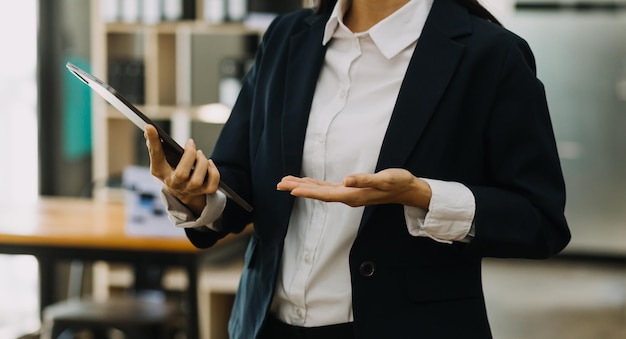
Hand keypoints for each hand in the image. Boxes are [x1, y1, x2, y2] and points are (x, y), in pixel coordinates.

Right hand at [144, 125, 219, 213]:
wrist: (181, 193)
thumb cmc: (171, 169)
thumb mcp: (161, 160)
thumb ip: (156, 146)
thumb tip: (149, 129)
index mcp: (160, 172)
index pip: (155, 155)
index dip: (153, 141)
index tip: (150, 126)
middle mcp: (173, 183)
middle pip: (181, 173)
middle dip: (189, 156)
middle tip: (191, 144)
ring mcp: (189, 190)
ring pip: (197, 180)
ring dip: (202, 164)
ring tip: (200, 154)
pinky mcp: (203, 192)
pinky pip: (212, 186)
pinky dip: (214, 173)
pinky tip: (210, 163)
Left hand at [277, 168, 431, 208]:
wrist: (407, 190)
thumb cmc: (397, 183)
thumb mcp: (384, 179)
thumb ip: (365, 180)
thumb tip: (347, 180)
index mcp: (352, 195)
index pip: (325, 194)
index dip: (307, 192)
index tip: (291, 190)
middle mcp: (347, 196)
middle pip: (318, 193)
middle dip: (298, 189)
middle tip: (279, 184)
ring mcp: (348, 194)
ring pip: (320, 191)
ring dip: (304, 187)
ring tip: (286, 183)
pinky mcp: (350, 190)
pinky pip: (328, 188)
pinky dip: (315, 185)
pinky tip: (308, 183)